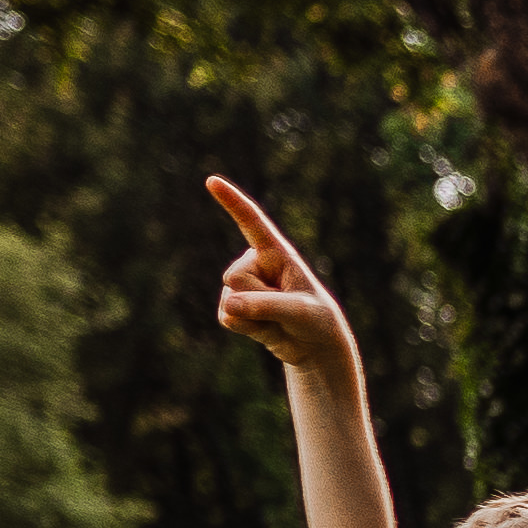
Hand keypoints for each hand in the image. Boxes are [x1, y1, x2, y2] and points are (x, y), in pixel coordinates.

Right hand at [206, 176, 354, 379]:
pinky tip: (265, 328)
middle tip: (286, 310)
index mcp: (277, 252)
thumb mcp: (300, 312)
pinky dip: (248, 329)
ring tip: (278, 319)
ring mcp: (242, 285)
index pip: (251, 222)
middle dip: (261, 301)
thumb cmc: (316, 321)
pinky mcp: (233, 306)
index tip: (212, 181)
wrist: (314, 346)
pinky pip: (227, 318)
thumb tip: (229, 305)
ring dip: (257, 319)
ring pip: (231, 301)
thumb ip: (266, 306)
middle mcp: (255, 263)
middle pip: (235, 277)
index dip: (232, 202)